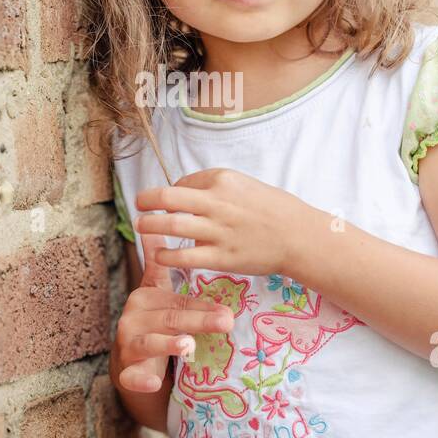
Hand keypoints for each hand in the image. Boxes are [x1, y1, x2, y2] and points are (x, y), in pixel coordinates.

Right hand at [112, 229, 234, 393]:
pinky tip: (154, 381)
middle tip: (227, 321)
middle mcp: (134, 317)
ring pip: (149, 343)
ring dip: (169, 345)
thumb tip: (159, 225)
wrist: (132, 361)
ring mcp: (128, 344)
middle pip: (169, 317)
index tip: (229, 308)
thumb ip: (161, 264)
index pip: (178, 297)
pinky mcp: (125, 371)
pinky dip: (141, 378)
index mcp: (146, 296)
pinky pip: (132, 376)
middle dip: (198, 320)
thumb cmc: (154, 322)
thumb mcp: (161, 293)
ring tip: (189, 345)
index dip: (202, 303)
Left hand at [133, 167, 309, 277]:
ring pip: (171, 226)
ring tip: (141, 226)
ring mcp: (218, 231)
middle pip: (168, 198)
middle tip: (139, 206)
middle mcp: (218, 203)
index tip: (168, 201)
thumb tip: (185, 192)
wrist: (299, 236)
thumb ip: (216, 188)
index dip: (170, 192)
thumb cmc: (274, 210)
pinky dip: (166, 255)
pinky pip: (184, 256)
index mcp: (223, 180)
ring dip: (149, 225)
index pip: (183, 183)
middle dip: (146, 201)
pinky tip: (160, 254)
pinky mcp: (221, 257)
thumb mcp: (245, 185)